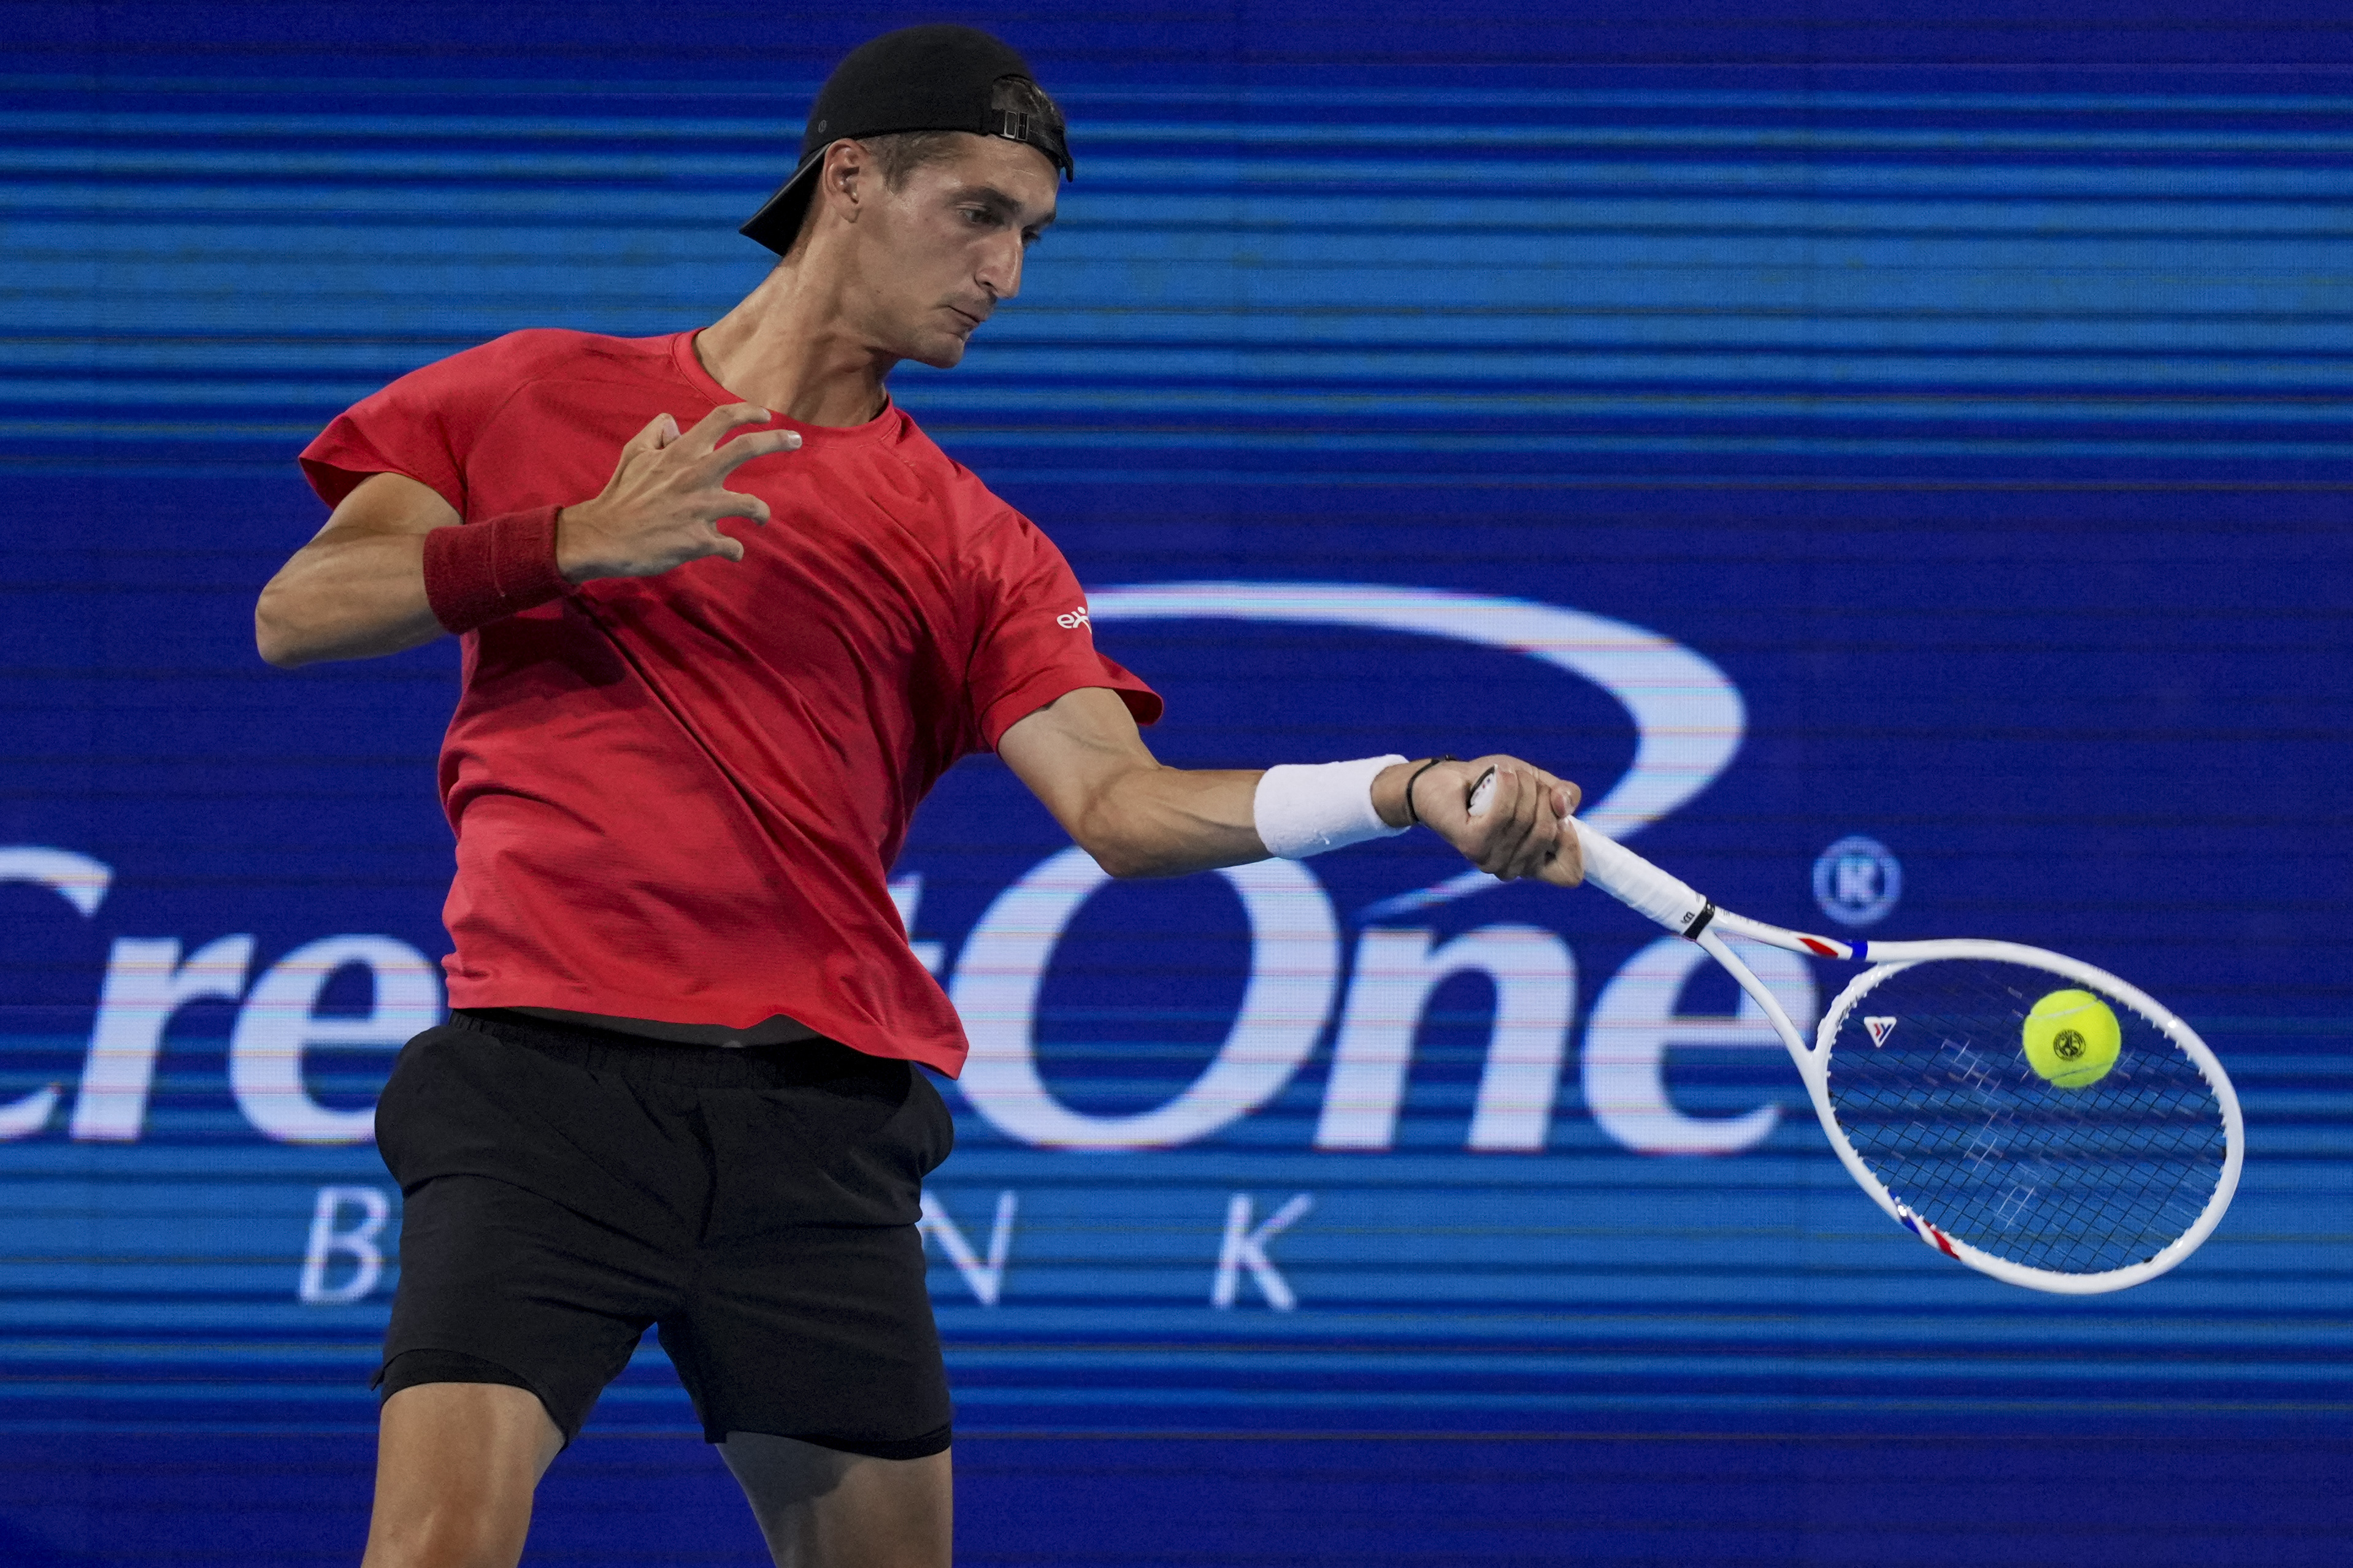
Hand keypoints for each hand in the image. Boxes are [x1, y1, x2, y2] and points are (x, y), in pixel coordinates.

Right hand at [555, 404, 801, 582]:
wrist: (602, 537)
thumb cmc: (619, 495)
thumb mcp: (632, 455)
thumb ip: (655, 434)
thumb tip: (673, 422)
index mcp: (680, 454)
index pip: (720, 420)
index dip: (746, 412)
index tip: (764, 415)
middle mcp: (695, 476)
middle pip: (745, 449)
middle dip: (776, 440)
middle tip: (795, 440)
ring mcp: (699, 509)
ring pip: (750, 504)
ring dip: (760, 511)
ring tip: (759, 516)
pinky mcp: (698, 541)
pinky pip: (731, 546)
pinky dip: (733, 550)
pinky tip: (730, 551)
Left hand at [1378, 755, 1582, 883]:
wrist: (1444, 779)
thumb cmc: (1492, 785)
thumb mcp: (1538, 784)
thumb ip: (1563, 796)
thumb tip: (1564, 806)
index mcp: (1531, 862)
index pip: (1569, 875)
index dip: (1574, 844)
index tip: (1561, 815)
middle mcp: (1512, 868)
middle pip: (1550, 833)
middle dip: (1542, 796)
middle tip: (1523, 781)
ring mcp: (1491, 859)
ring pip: (1527, 819)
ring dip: (1523, 785)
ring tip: (1506, 774)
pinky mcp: (1472, 844)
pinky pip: (1503, 814)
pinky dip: (1506, 786)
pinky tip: (1500, 774)